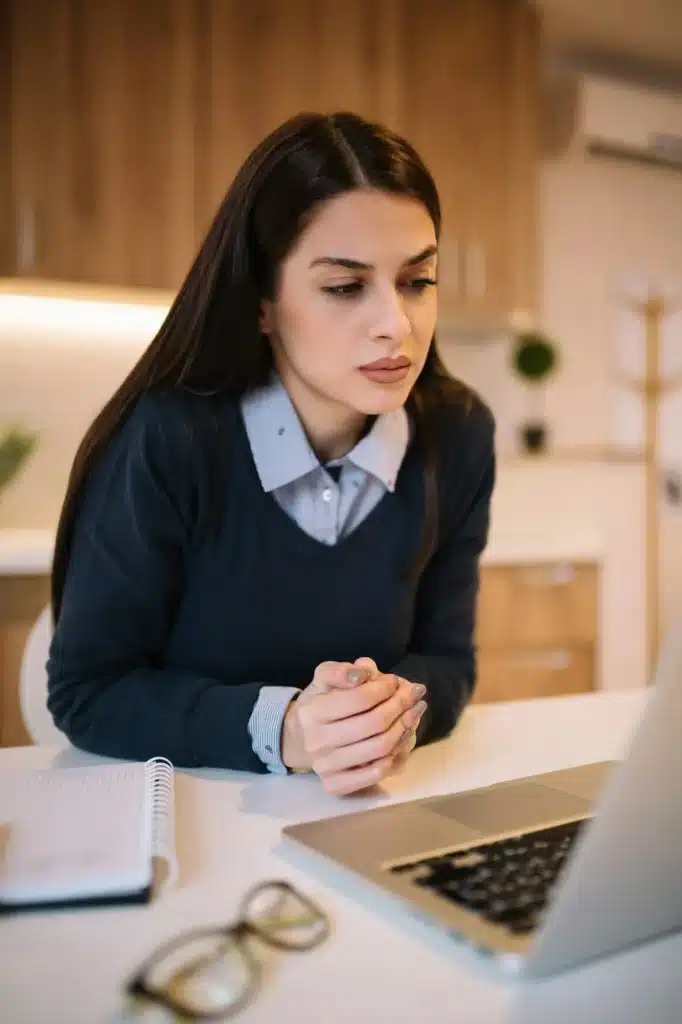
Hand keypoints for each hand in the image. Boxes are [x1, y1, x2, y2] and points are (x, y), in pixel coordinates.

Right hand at [281, 657, 426, 794]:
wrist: (301, 738)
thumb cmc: (320, 703)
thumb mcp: (325, 678)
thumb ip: (342, 670)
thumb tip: (364, 672)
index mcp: (312, 712)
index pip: (359, 699)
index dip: (384, 688)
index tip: (394, 680)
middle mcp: (316, 742)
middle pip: (374, 724)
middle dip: (401, 704)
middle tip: (415, 693)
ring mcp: (326, 767)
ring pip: (379, 748)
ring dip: (404, 727)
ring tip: (415, 711)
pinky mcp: (336, 785)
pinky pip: (376, 773)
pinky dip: (396, 754)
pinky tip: (404, 737)